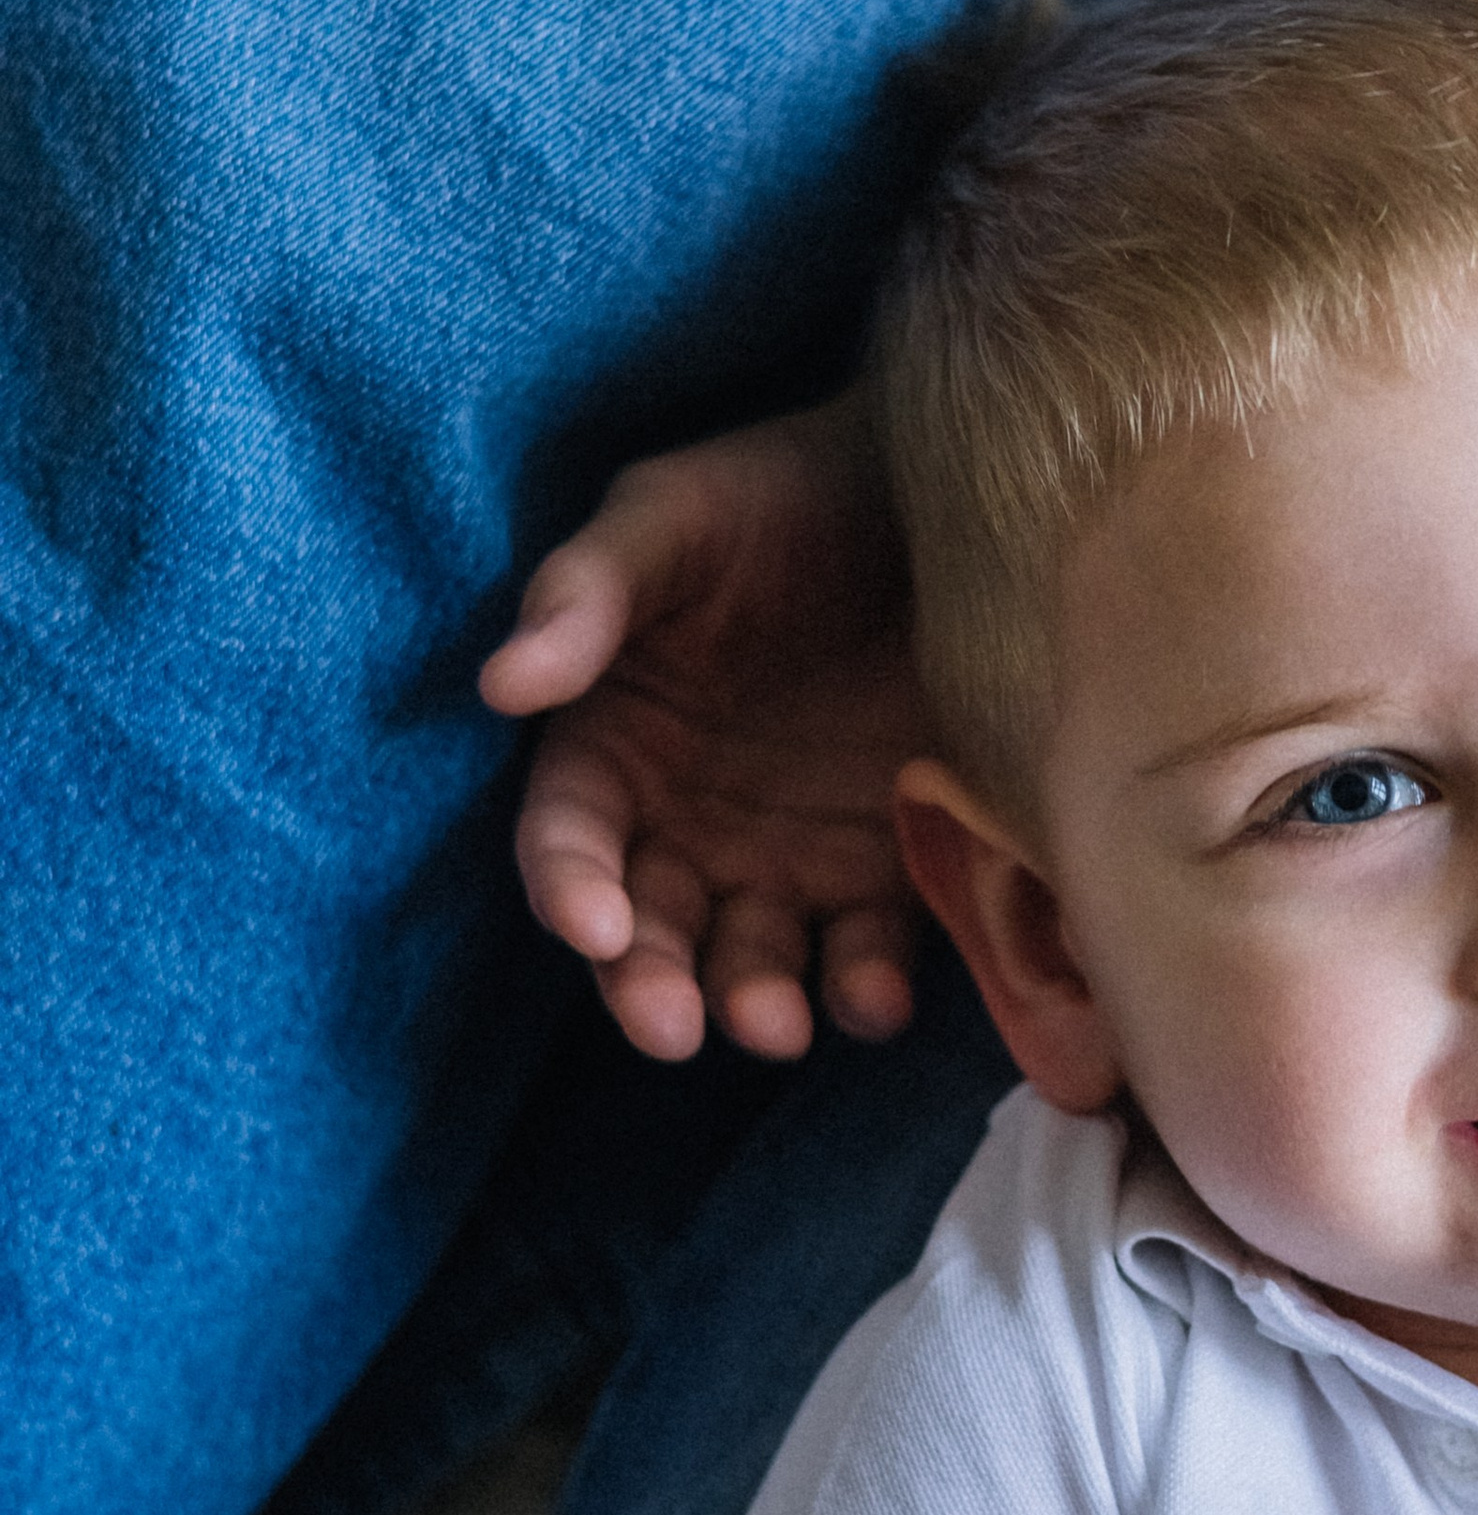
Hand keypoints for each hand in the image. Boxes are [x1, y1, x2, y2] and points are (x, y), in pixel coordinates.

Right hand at [479, 393, 928, 1059]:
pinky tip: (876, 998)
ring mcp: (788, 853)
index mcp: (614, 743)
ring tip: (777, 1024)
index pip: (570, 840)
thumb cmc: (781, 490)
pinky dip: (866, 986)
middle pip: (649, 929)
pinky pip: (867, 948)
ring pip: (749, 960)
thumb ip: (588, 595)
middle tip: (673, 1025)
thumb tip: (502, 683)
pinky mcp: (886, 867)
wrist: (936, 489)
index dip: (572, 888)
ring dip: (753, 1002)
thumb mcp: (673, 517)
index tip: (596, 924)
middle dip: (651, 986)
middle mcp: (689, 820)